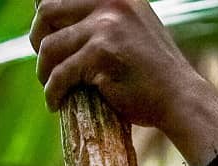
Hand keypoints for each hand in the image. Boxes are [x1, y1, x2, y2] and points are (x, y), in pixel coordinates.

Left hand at [31, 0, 199, 131]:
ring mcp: (106, 26)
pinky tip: (55, 104)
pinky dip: (52, 93)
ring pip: (50, 46)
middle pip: (47, 11)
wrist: (178, 98)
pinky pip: (60, 74)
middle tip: (45, 64)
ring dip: (43, 72)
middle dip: (38, 40)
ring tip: (51, 87)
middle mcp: (110, 1)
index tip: (46, 37)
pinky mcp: (101, 55)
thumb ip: (105, 19)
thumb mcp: (131, 29)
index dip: (46, 15)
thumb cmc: (153, 72)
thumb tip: (63, 22)